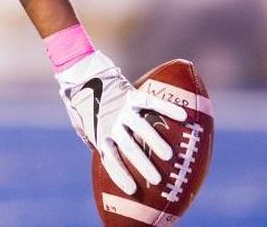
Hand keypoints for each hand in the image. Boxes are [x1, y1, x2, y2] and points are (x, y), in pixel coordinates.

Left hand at [56, 51, 188, 194]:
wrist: (82, 75)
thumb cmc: (84, 105)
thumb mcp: (84, 126)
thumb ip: (95, 142)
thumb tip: (107, 161)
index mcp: (100, 134)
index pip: (110, 159)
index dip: (120, 175)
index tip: (133, 190)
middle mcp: (111, 123)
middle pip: (128, 147)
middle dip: (143, 164)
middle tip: (157, 179)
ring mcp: (122, 109)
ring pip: (140, 127)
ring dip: (155, 142)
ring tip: (169, 156)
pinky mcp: (131, 94)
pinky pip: (152, 102)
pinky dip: (167, 108)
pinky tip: (183, 116)